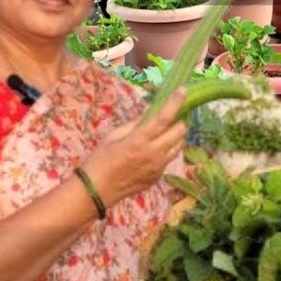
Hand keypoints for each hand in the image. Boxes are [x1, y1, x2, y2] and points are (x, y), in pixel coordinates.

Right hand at [81, 88, 187, 207]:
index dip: (175, 102)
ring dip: (176, 136)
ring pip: (179, 146)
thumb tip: (151, 115)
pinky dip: (166, 151)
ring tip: (166, 132)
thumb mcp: (114, 136)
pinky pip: (169, 159)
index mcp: (139, 140)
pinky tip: (153, 151)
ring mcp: (158, 167)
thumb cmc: (101, 159)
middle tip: (175, 115)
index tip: (183, 90)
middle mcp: (154, 154)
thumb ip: (135, 125)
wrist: (97, 190)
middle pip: (180, 132)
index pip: (163, 118)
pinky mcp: (158, 177)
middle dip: (180, 120)